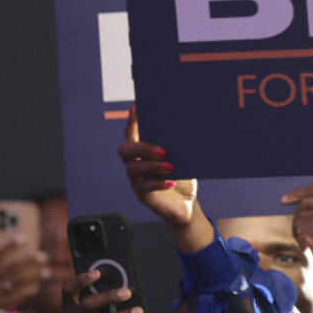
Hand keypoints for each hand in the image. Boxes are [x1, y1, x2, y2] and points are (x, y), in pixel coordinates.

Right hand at [0, 238, 47, 309]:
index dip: (10, 245)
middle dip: (29, 261)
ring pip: (16, 282)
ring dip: (34, 275)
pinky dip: (28, 290)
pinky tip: (37, 286)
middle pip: (11, 268)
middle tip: (44, 256)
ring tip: (47, 272)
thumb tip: (10, 238)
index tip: (24, 238)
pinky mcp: (0, 306)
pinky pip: (17, 296)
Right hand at [118, 106, 198, 228]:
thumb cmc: (183, 177)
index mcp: (143, 151)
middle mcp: (135, 163)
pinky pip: (144, 187)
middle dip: (142, 148)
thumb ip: (179, 145)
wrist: (186, 205)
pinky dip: (158, 183)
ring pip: (133, 169)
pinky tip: (171, 182)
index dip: (131, 121)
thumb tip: (187, 128)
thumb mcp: (183, 158)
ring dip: (152, 166)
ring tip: (171, 167)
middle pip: (125, 150)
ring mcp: (136, 179)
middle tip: (163, 150)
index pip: (131, 133)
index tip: (136, 108)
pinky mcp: (142, 195)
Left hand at [282, 184, 312, 293]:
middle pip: (304, 201)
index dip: (299, 192)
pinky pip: (297, 226)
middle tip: (298, 230)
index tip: (287, 198)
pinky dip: (298, 237)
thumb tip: (303, 201)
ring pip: (299, 214)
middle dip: (298, 215)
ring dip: (299, 228)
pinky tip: (307, 246)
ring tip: (308, 241)